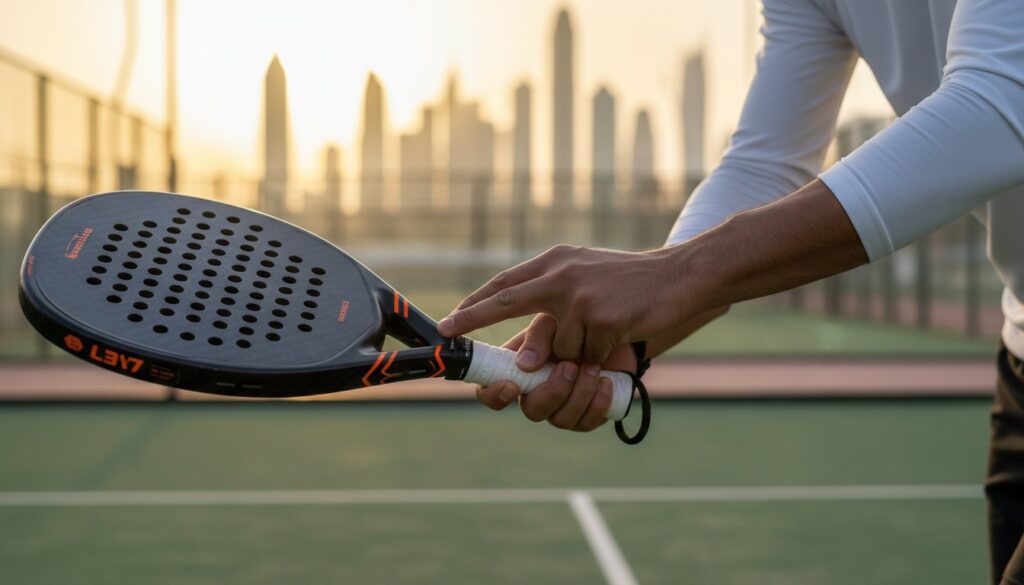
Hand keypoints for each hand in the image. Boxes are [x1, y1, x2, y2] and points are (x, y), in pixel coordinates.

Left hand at [439, 245, 688, 362]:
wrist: (680, 276)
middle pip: (506, 300)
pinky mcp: (601, 317)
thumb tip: (524, 356)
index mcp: (556, 262)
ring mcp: (580, 295)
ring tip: (604, 329)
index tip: (451, 319)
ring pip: (558, 345)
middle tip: (447, 331)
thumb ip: (554, 302)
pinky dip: (598, 354)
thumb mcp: (587, 278)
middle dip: (472, 317)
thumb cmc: (632, 283)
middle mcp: (562, 274)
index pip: (506, 283)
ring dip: (576, 351)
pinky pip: (586, 354)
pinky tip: (617, 334)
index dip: (476, 302)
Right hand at [474, 314, 637, 431]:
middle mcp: (535, 393)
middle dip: (552, 391)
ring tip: (593, 367)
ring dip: (579, 393)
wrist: (616, 331)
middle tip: (569, 366)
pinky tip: (606, 382)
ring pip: (561, 420)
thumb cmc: (577, 319)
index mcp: (517, 369)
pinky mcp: (587, 416)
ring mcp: (561, 408)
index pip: (489, 391)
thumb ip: (537, 337)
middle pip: (531, 411)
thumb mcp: (554, 320)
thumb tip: (525, 364)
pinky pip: (586, 423)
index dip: (493, 394)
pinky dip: (597, 403)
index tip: (511, 386)